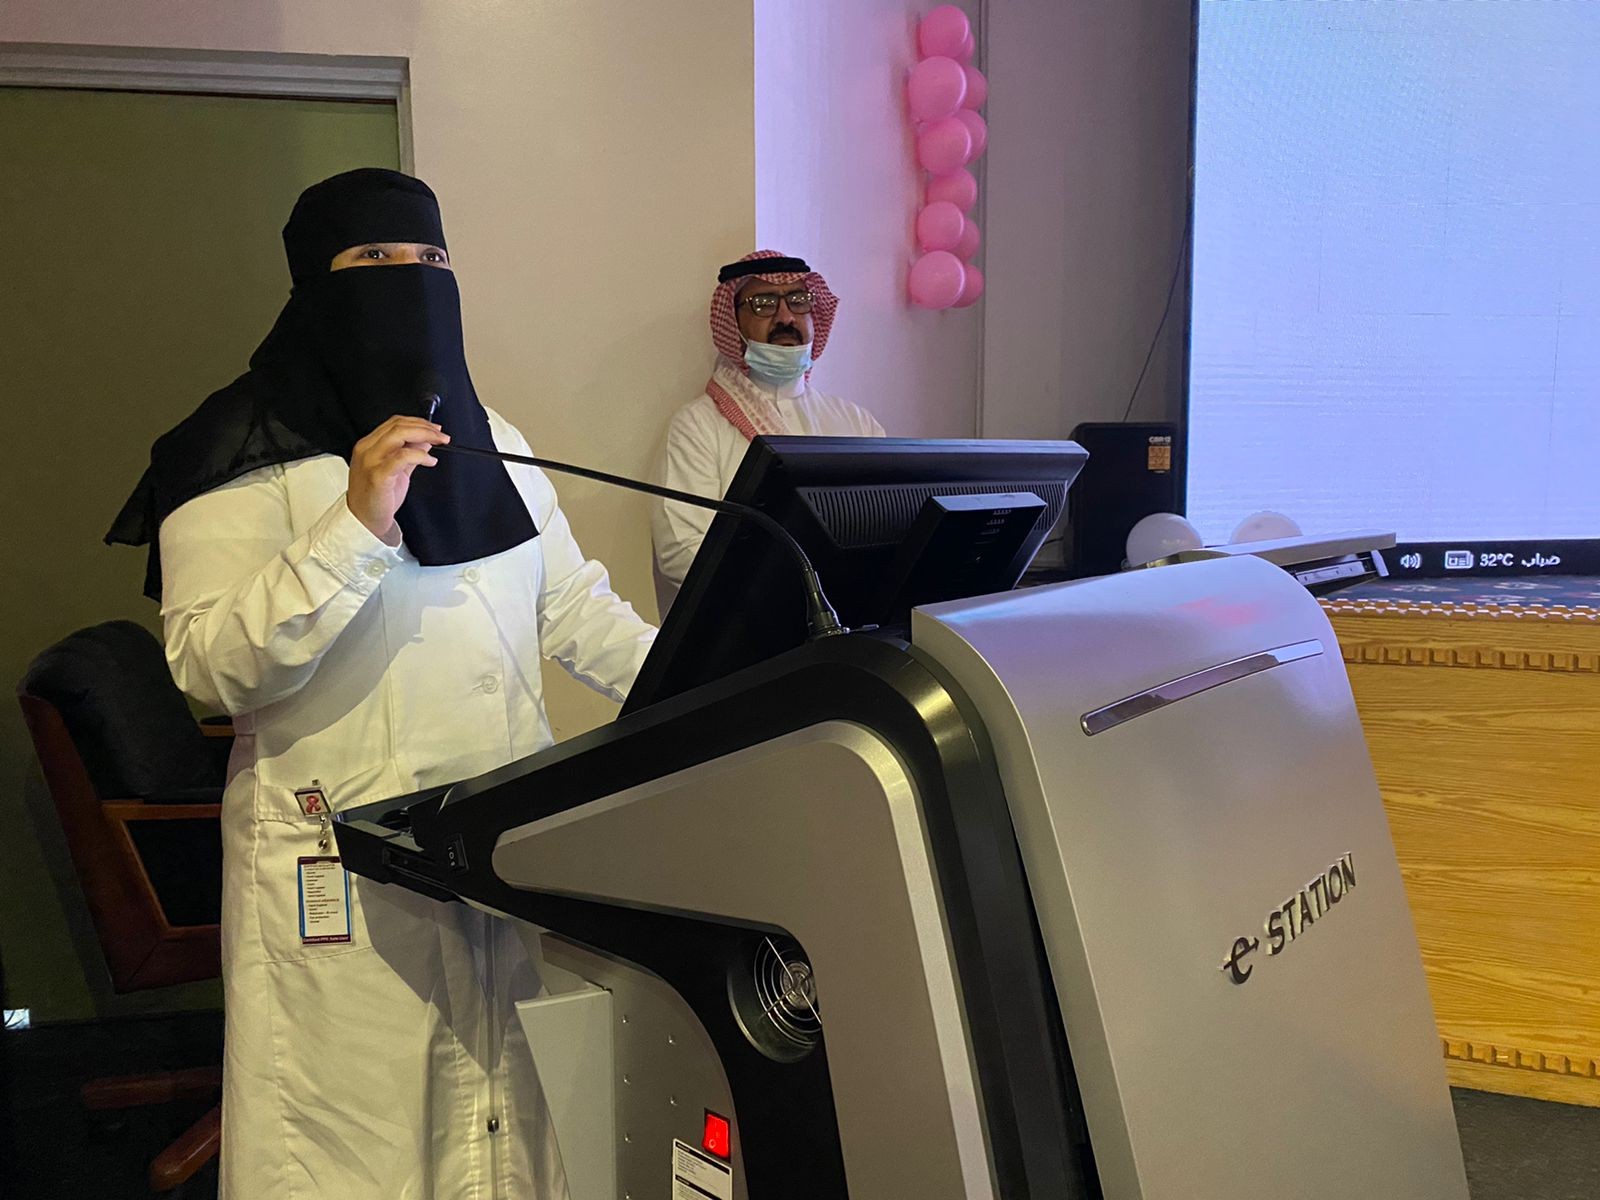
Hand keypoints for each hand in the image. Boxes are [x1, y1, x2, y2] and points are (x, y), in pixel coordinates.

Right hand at [347, 416, 449, 542]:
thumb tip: (426, 440)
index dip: (418, 422)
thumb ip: (409, 453)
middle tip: (442, 435)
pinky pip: (402, 457)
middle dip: (424, 427)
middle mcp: (367, 450)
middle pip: (398, 425)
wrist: (365, 520)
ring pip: (399, 434)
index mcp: (368, 446)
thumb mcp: (396, 470)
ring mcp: (371, 461)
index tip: (435, 428)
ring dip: (424, 435)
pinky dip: (420, 455)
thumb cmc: (376, 497)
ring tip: (440, 442)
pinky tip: (430, 461)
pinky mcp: (378, 475)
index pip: (394, 423)